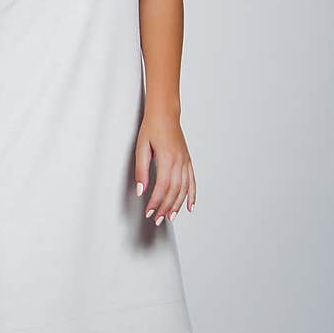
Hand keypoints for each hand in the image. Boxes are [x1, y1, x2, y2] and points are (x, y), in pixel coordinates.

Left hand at [135, 109, 195, 223]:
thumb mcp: (141, 147)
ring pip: (184, 189)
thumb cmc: (151, 128)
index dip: (156, 202)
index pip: (162, 187)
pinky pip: (192, 181)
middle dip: (165, 207)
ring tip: (170, 217)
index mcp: (167, 159)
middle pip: (174, 191)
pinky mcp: (188, 161)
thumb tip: (141, 190)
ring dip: (178, 205)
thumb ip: (141, 170)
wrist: (165, 113)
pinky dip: (192, 195)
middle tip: (157, 219)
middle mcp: (179, 162)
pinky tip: (190, 206)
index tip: (149, 212)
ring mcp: (185, 162)